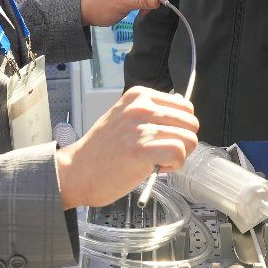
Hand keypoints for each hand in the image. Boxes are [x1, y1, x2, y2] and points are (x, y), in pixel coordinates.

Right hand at [55, 87, 198, 208]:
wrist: (77, 171)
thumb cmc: (100, 151)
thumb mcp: (123, 118)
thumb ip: (151, 113)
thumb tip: (182, 108)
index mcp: (138, 96)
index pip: (184, 106)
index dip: (179, 127)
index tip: (162, 138)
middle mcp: (141, 107)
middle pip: (191, 122)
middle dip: (182, 141)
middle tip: (162, 152)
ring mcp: (141, 128)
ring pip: (189, 139)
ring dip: (178, 156)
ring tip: (157, 161)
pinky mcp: (142, 150)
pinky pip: (179, 153)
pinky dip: (174, 165)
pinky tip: (157, 168)